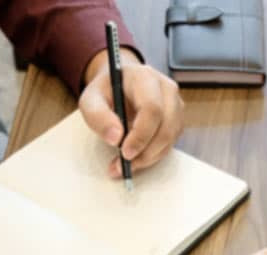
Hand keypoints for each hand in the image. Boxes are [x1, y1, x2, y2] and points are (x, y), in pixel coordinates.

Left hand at [79, 48, 184, 177]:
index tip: (125, 153)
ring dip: (150, 157)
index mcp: (145, 78)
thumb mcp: (90, 99)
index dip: (141, 135)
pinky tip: (137, 157)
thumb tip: (115, 138)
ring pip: (170, 138)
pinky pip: (170, 143)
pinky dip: (154, 155)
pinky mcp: (176, 120)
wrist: (119, 84)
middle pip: (166, 126)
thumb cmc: (106, 91)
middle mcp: (166, 89)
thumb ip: (97, 116)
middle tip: (125, 165)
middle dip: (146, 151)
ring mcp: (175, 104)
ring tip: (127, 164)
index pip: (152, 108)